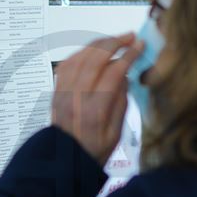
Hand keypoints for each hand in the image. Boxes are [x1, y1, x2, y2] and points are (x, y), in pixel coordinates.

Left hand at [52, 33, 142, 165]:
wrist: (64, 160)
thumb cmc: (95, 150)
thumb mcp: (116, 132)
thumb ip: (121, 102)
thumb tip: (124, 75)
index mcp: (95, 110)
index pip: (113, 73)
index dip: (128, 56)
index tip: (140, 46)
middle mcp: (76, 97)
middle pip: (95, 59)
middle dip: (115, 43)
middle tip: (130, 37)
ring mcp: (63, 91)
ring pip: (80, 57)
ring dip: (98, 44)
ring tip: (115, 40)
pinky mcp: (56, 90)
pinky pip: (67, 63)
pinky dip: (82, 52)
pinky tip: (94, 50)